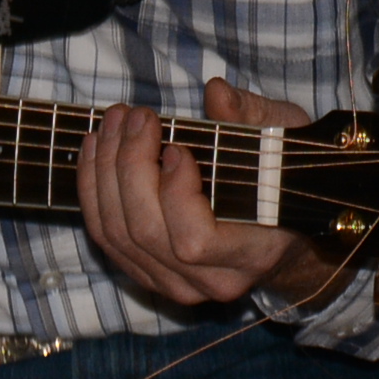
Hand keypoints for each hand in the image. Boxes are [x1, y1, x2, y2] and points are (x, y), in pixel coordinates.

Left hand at [80, 76, 329, 311]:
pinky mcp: (147, 275)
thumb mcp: (285, 143)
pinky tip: (96, 150)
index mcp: (252, 255)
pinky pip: (106, 239)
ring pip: (118, 236)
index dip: (175, 195)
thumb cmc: (285, 181)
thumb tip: (217, 93)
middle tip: (136, 116)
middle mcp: (209, 282)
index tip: (176, 147)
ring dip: (105, 173)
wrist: (283, 237)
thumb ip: (255, 119)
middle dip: (131, 166)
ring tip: (112, 124)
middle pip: (147, 233)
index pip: (196, 241)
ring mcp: (174, 284)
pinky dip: (94, 191)